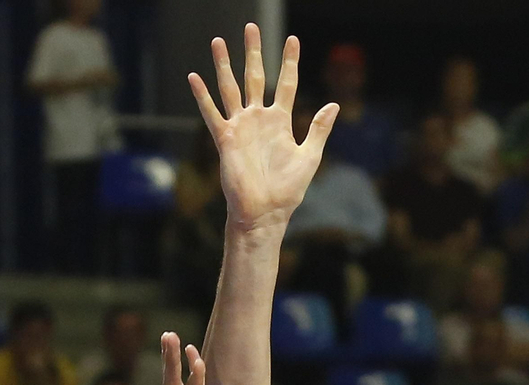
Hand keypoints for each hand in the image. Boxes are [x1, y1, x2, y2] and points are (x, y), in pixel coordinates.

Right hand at [188, 25, 338, 231]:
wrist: (264, 213)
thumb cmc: (287, 190)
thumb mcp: (310, 157)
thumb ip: (319, 130)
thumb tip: (334, 105)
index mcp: (281, 122)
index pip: (286, 84)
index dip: (290, 62)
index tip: (293, 40)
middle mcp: (259, 119)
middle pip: (255, 77)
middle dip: (253, 53)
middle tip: (250, 28)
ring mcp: (241, 127)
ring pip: (231, 88)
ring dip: (224, 65)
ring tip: (219, 41)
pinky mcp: (225, 139)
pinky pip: (212, 113)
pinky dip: (202, 96)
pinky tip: (194, 77)